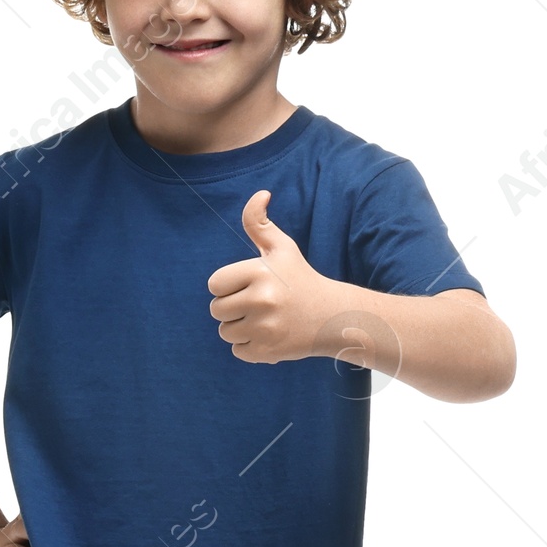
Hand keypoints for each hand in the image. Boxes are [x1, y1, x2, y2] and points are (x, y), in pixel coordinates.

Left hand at [206, 191, 343, 363]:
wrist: (332, 317)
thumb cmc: (300, 279)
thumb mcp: (282, 249)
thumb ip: (260, 223)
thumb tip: (260, 194)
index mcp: (260, 273)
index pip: (215, 284)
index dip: (228, 285)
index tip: (248, 285)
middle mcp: (261, 300)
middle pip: (217, 310)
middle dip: (232, 308)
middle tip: (258, 304)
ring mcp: (264, 328)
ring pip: (225, 332)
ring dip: (239, 328)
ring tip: (264, 320)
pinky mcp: (267, 351)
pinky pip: (237, 350)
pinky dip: (250, 346)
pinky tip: (270, 335)